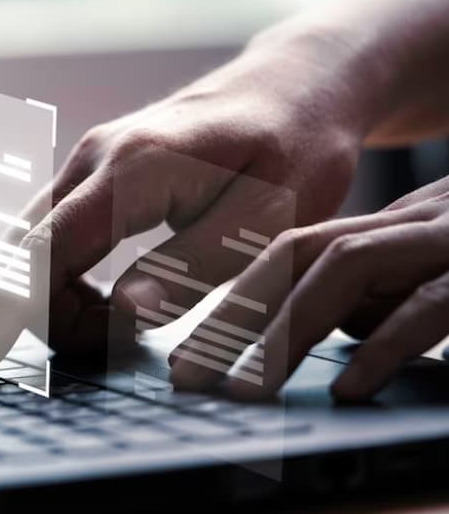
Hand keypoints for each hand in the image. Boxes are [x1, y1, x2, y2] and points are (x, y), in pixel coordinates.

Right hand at [0, 27, 374, 378]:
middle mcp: (92, 158)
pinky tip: (100, 300)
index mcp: (134, 170)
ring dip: (51, 299)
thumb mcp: (267, 220)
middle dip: (41, 316)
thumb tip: (122, 317)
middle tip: (116, 347)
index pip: (46, 253)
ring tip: (115, 328)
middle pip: (23, 253)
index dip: (4, 312)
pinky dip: (57, 278)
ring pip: (30, 244)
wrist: (292, 86)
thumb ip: (193, 267)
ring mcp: (86, 160)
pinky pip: (49, 233)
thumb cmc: (294, 150)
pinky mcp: (91, 172)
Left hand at [169, 174, 448, 400]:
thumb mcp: (434, 271)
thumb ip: (374, 295)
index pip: (292, 250)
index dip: (233, 299)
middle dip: (233, 315)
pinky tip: (347, 389)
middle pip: (299, 253)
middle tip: (185, 376)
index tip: (186, 353)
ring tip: (247, 390)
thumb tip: (308, 333)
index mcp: (394, 224)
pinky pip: (431, 301)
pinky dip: (384, 346)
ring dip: (287, 328)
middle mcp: (415, 220)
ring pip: (348, 264)